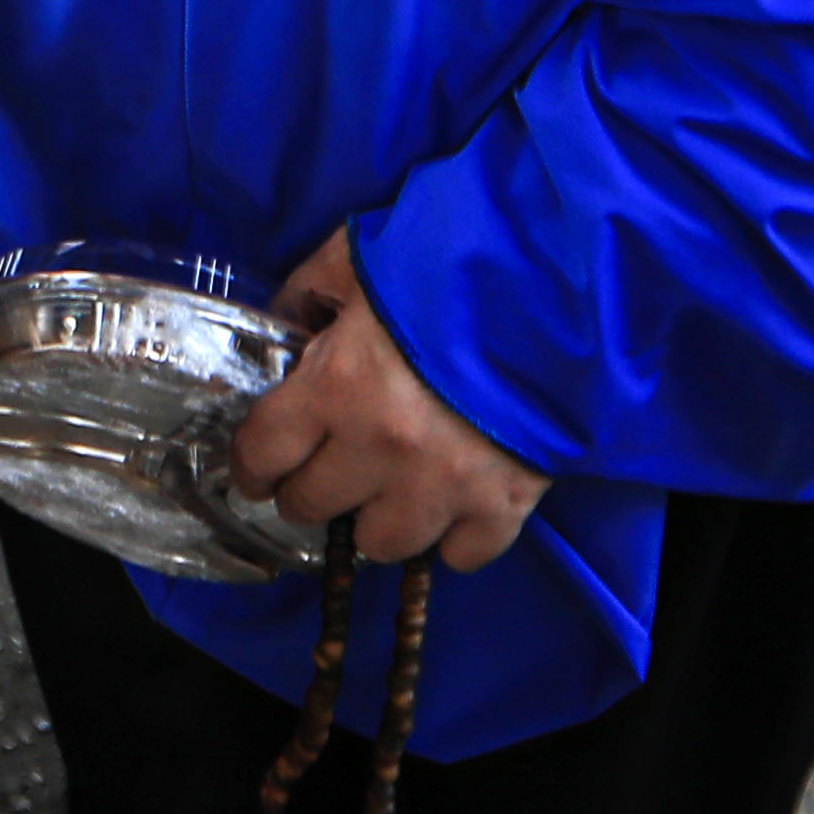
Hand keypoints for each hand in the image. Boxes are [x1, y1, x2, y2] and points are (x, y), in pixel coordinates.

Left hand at [227, 228, 547, 572]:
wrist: (562, 279)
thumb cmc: (452, 258)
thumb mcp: (359, 256)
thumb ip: (311, 292)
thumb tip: (282, 322)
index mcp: (337, 385)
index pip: (263, 454)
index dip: (252, 464)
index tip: (259, 467)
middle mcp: (382, 448)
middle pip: (312, 506)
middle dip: (310, 487)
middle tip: (327, 468)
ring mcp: (444, 485)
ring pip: (380, 544)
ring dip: (377, 517)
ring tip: (390, 488)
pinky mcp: (503, 505)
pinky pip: (458, 556)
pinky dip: (452, 536)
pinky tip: (452, 502)